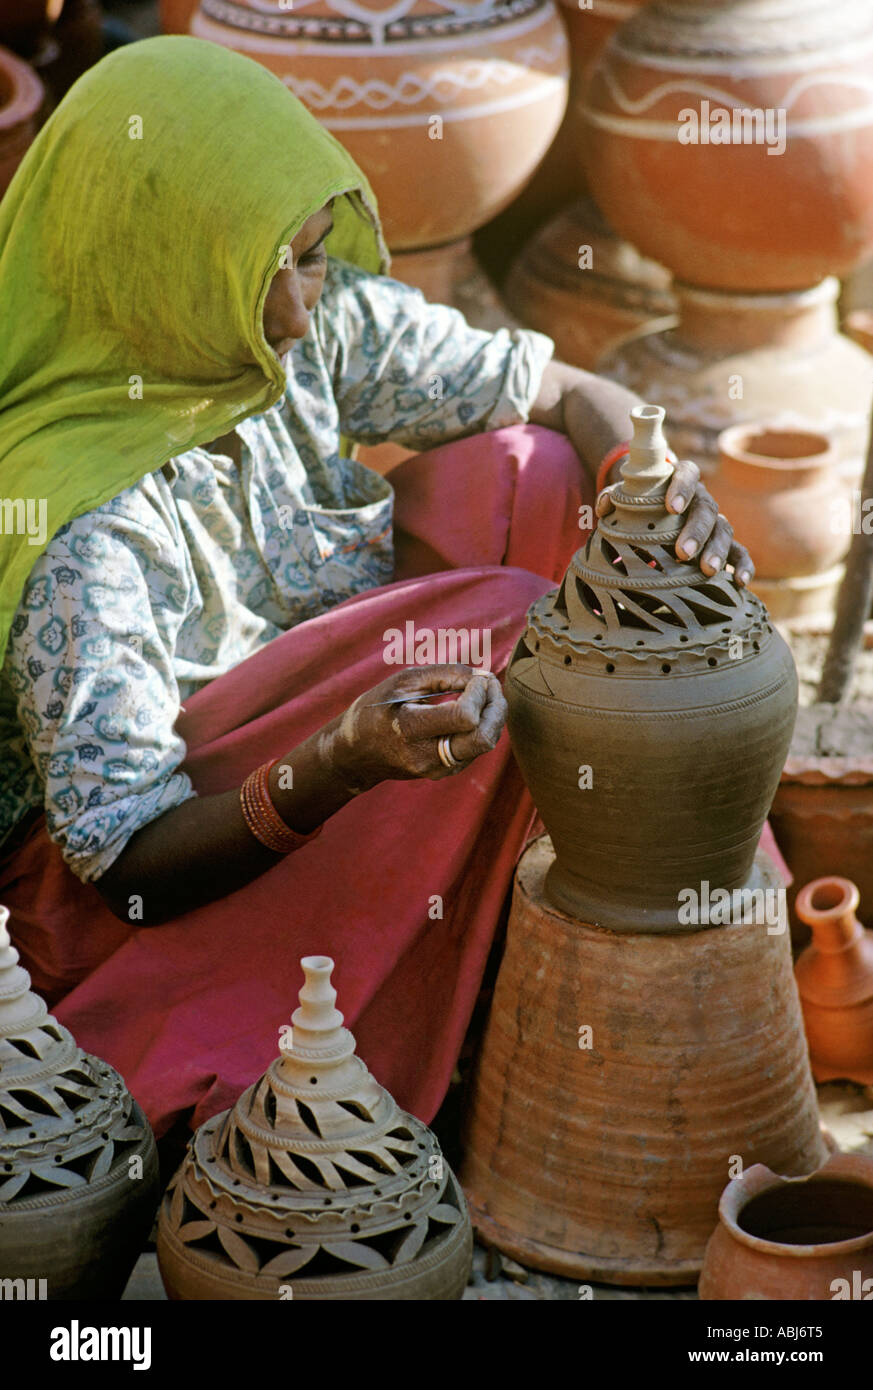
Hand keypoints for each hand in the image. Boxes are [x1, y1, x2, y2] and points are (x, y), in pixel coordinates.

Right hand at [318, 666, 506, 794]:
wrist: (356, 753)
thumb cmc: (378, 709)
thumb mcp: (403, 681)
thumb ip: (445, 674)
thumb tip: (483, 676)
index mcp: (410, 728)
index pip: (464, 717)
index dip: (479, 693)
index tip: (476, 677)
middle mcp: (426, 755)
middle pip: (484, 738)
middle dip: (497, 708)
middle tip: (492, 684)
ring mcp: (437, 769)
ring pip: (486, 744)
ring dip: (493, 716)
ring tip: (484, 692)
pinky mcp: (446, 772)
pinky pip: (477, 749)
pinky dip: (483, 726)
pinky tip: (472, 710)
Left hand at [596, 458, 754, 585]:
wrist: (660, 513)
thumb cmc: (643, 503)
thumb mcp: (627, 495)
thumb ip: (614, 496)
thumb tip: (603, 507)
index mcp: (682, 480)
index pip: (687, 473)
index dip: (681, 487)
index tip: (671, 506)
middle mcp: (702, 499)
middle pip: (707, 509)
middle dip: (696, 531)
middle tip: (682, 552)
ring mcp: (716, 522)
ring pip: (724, 530)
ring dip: (717, 550)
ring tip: (707, 569)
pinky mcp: (725, 544)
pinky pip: (740, 552)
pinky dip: (742, 566)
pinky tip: (739, 582)